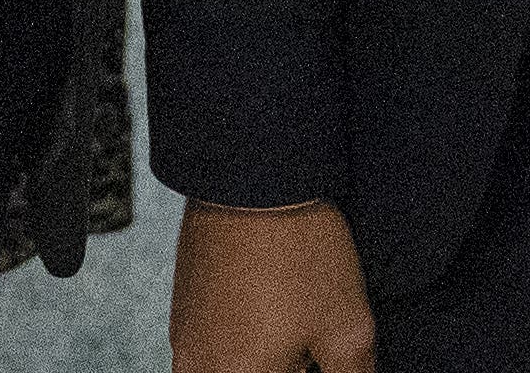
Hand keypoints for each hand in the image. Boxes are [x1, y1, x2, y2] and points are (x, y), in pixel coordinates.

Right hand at [171, 200, 375, 372]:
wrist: (253, 176)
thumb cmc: (300, 251)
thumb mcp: (347, 328)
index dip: (311, 372)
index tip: (322, 363)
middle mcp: (201, 368)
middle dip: (283, 370)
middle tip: (309, 356)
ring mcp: (185, 340)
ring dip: (256, 368)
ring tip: (293, 349)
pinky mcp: (182, 311)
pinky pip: (204, 358)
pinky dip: (236, 357)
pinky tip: (271, 329)